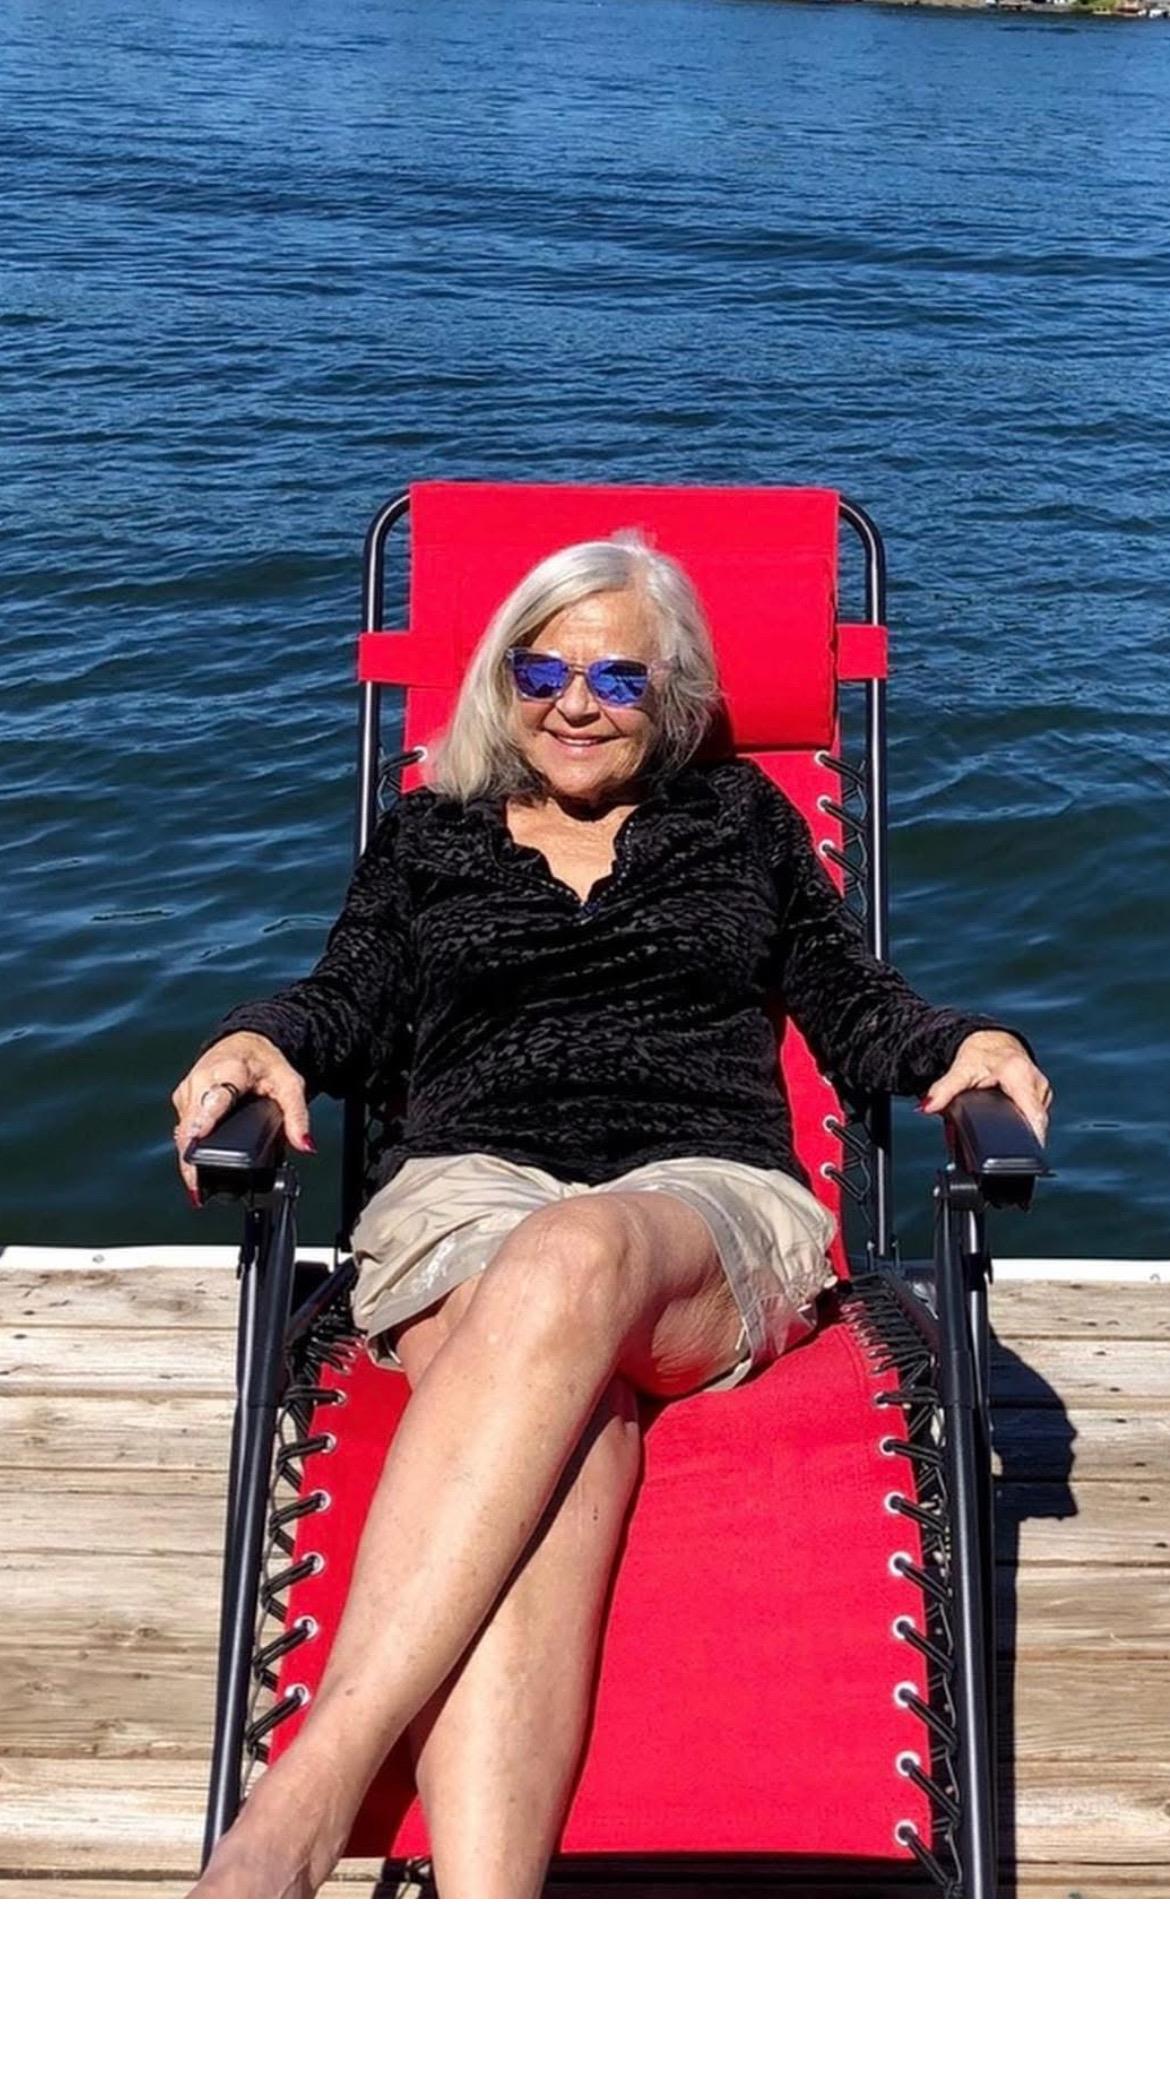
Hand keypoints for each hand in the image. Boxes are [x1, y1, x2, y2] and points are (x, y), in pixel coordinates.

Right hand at [171, 1033, 313, 1202]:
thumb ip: (298, 1116)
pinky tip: (196, 1169)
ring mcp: (188, 1091)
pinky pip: (183, 1128)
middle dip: (192, 1157)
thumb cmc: (265, 1063)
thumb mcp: (290, 1084)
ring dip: (189, 1157)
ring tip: (197, 1187)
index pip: (214, 1099)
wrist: (244, 1042)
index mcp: (228, 1071)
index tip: (197, 1139)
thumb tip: (305, 1145)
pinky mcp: (183, 1101)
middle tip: (198, 1189)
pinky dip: (190, 1148)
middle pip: (191, 1123)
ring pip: (183, 1130)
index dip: (204, 1121)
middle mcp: (201, 1080)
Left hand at [921, 1030, 1051, 1146]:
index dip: (1032, 1136)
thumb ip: (942, 1091)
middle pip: (1036, 1121)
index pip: (1033, 1114)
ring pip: (1037, 1120)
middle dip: (1022, 1139)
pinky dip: (1025, 1123)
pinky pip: (1036, 1115)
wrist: (991, 1041)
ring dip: (1024, 1132)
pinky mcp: (1041, 1097)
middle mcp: (1036, 1082)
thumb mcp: (958, 1072)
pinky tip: (1012, 1131)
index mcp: (1019, 1074)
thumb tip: (926, 1107)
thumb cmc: (977, 1055)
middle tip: (1004, 1155)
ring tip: (1007, 1143)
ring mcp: (1042, 1091)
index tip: (1027, 1153)